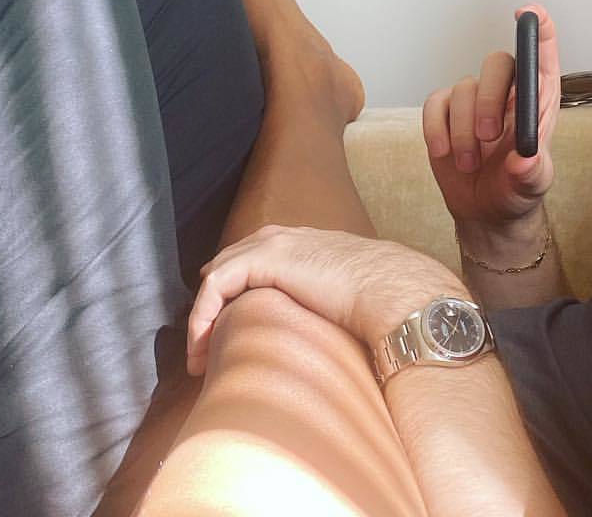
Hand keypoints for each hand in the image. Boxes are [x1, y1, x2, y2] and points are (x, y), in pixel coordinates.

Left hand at [186, 224, 464, 374]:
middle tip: (205, 344)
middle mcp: (288, 236)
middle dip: (212, 301)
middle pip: (230, 260)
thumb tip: (332, 342)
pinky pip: (217, 285)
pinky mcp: (266, 258)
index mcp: (308, 244)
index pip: (257, 256)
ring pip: (219, 273)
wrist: (392, 289)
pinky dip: (203, 316)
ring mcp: (275, 243)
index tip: (226, 331)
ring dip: (204, 315)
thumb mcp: (348, 299)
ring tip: (200, 356)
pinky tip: (203, 347)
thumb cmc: (380, 302)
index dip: (235, 290)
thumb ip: (331, 305)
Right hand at [422, 3, 561, 234]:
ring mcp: (474, 98)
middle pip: (498, 63)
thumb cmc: (517, 189)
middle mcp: (508, 90)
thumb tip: (524, 159)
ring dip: (464, 130)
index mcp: (538, 98)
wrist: (485, 211)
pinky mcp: (445, 111)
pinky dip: (437, 130)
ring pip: (464, 87)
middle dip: (491, 97)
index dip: (538, 28)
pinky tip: (446, 154)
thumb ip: (531, 172)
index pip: (541, 53)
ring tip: (470, 165)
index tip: (528, 13)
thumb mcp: (532, 186)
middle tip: (489, 136)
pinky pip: (435, 104)